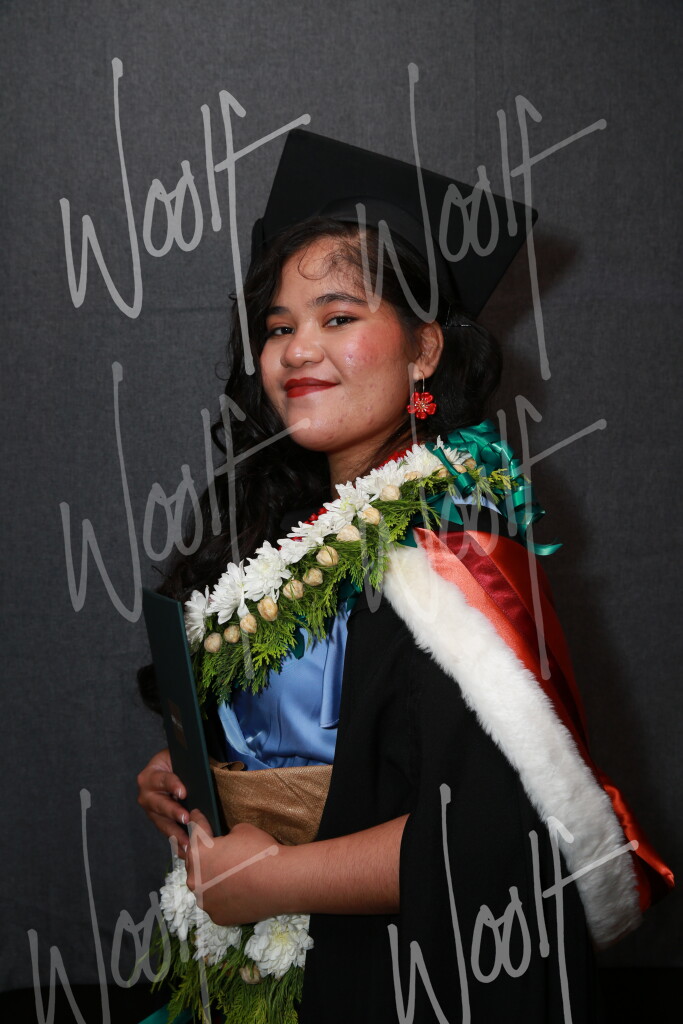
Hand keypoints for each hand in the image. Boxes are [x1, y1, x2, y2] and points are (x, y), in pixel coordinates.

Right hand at [137, 748, 188, 849]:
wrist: (173, 770)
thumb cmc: (179, 762)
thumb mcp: (181, 758)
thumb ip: (188, 764)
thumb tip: (204, 771)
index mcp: (151, 773)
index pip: (163, 779)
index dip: (173, 785)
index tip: (183, 792)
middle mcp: (147, 793)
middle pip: (159, 804)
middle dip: (173, 812)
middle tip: (186, 817)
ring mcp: (151, 810)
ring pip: (162, 822)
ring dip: (175, 833)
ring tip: (187, 841)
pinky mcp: (159, 821)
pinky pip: (167, 832)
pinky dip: (177, 841)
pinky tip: (186, 849)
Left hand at [184, 810, 280, 925]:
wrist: (280, 881)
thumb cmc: (260, 851)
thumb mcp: (242, 830)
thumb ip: (226, 836)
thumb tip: (226, 844)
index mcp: (198, 853)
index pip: (195, 832)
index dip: (198, 821)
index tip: (195, 816)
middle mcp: (195, 879)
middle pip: (194, 864)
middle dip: (203, 857)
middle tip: (216, 852)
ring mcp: (205, 901)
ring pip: (204, 887)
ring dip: (212, 880)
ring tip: (229, 875)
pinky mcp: (217, 917)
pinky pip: (217, 904)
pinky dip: (224, 898)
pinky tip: (237, 892)